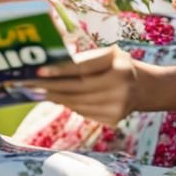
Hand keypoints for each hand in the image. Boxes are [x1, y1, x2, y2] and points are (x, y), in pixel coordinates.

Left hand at [11, 45, 142, 125]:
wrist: (143, 87)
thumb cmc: (118, 65)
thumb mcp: (108, 55)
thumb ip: (84, 59)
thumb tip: (52, 67)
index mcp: (119, 66)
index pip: (84, 69)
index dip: (60, 70)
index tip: (39, 71)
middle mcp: (121, 87)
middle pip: (78, 89)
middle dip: (52, 87)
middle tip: (31, 85)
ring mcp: (118, 106)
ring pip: (78, 103)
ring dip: (57, 98)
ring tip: (39, 92)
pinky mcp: (114, 119)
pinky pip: (84, 112)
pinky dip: (70, 105)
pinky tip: (58, 99)